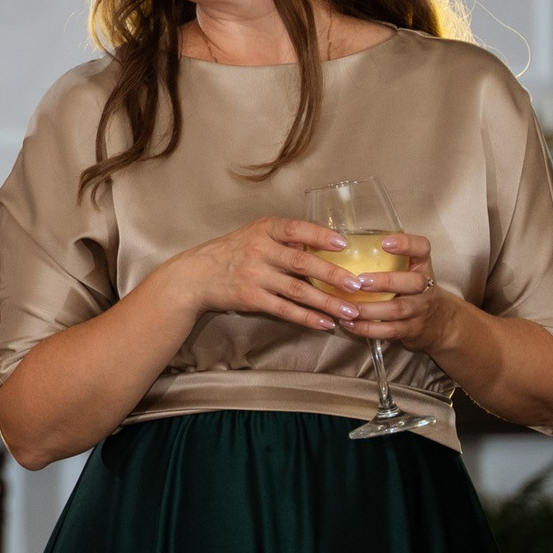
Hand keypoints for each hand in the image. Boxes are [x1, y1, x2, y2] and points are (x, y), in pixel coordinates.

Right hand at [152, 216, 386, 333]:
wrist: (195, 276)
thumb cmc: (231, 253)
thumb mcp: (254, 235)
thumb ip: (283, 239)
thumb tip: (323, 247)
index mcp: (263, 229)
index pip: (295, 229)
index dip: (320, 236)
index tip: (344, 243)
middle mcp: (260, 251)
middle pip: (302, 263)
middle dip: (333, 275)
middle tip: (357, 285)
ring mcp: (255, 276)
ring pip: (298, 291)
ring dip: (326, 302)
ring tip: (350, 311)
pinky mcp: (251, 298)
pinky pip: (284, 310)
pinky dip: (307, 318)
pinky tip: (325, 323)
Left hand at [332, 230, 458, 349]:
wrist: (437, 321)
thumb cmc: (410, 289)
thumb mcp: (408, 270)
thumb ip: (384, 259)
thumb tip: (338, 245)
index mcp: (421, 265)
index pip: (422, 248)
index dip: (406, 244)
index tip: (385, 243)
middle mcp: (425, 286)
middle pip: (412, 282)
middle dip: (385, 282)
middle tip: (360, 281)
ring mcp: (419, 309)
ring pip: (397, 310)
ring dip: (369, 310)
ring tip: (347, 308)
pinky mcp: (410, 330)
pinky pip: (389, 330)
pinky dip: (367, 328)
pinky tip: (349, 323)